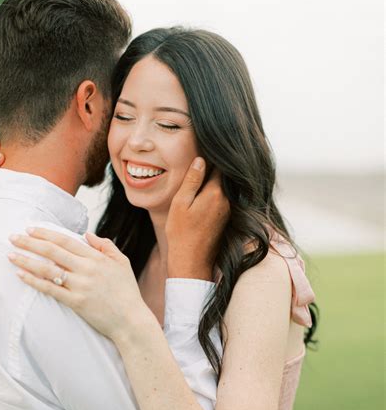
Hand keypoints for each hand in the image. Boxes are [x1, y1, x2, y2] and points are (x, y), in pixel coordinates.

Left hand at [8, 227, 154, 341]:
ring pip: (48, 269)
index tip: (31, 228)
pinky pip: (50, 289)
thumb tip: (87, 234)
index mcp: (97, 257)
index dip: (46, 233)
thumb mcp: (122, 263)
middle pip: (53, 251)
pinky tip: (21, 275)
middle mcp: (87, 269)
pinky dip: (34, 281)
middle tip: (12, 237)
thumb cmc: (127, 292)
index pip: (66, 240)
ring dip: (27, 261)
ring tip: (10, 255)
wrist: (131, 321)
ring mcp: (80, 286)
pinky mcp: (76, 302)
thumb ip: (106, 246)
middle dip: (30, 242)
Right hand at [165, 158, 229, 279]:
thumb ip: (192, 180)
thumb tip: (201, 160)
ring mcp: (228, 211)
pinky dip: (212, 194)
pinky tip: (200, 196)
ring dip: (211, 181)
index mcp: (215, 193)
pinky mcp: (225, 219)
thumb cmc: (181, 233)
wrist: (191, 262)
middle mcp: (227, 200)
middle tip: (199, 158)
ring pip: (222, 188)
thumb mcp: (180, 203)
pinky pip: (220, 199)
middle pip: (222, 176)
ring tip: (197, 176)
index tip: (202, 147)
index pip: (218, 165)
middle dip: (212, 167)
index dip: (211, 156)